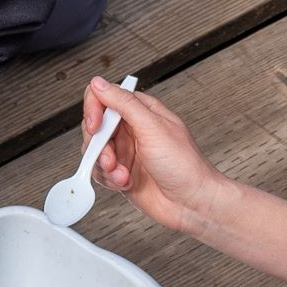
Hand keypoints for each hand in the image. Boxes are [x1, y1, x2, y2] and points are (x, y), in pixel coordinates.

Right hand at [84, 77, 228, 233]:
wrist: (192, 202)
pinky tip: (125, 182)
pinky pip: (100, 172)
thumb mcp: (153, 127)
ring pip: (95, 151)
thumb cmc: (184, 165)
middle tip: (110, 157)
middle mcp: (132, 130)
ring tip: (121, 173)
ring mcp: (126, 152)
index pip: (105, 97)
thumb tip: (100, 84)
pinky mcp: (121, 173)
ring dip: (105, 165)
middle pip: (95, 126)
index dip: (94, 109)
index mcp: (141, 111)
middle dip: (99, 145)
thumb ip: (124, 103)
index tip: (95, 126)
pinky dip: (109, 179)